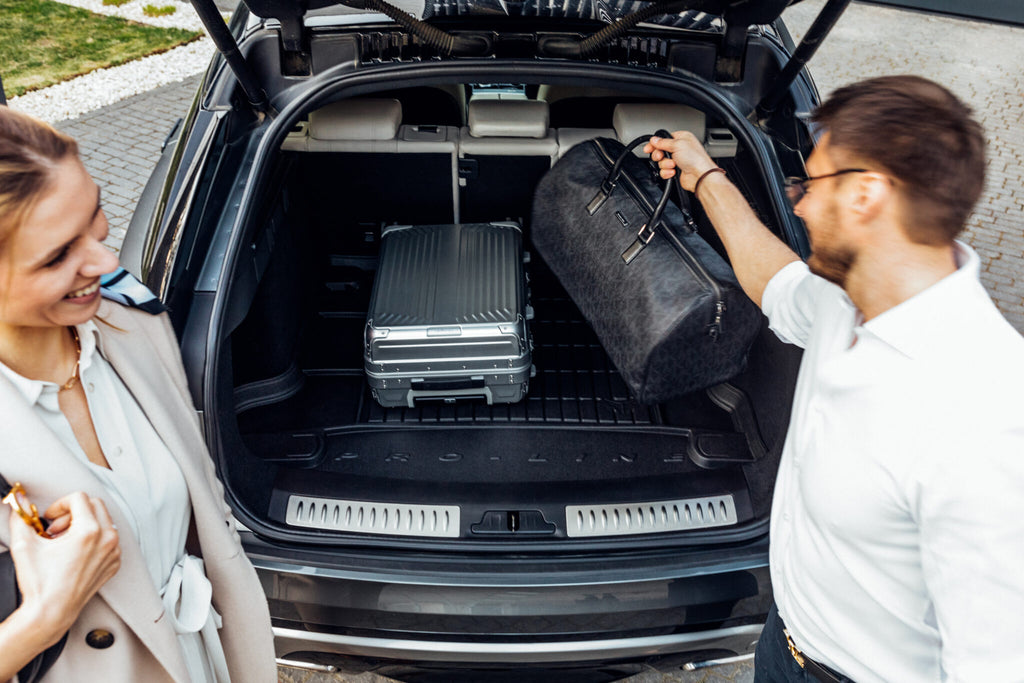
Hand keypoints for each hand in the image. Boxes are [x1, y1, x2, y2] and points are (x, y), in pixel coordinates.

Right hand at [8, 492, 120, 643]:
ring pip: (104, 521)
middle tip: (56, 528)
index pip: (79, 498)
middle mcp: (107, 539)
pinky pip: (108, 539)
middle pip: (95, 505)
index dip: (59, 504)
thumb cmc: (40, 583)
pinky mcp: (114, 562)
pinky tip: (74, 553)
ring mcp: (113, 552)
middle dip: (73, 511)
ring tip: (63, 541)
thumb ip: (21, 518)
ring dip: (84, 524)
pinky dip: (93, 539)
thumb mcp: (24, 545)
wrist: (51, 612)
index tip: (49, 518)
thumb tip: (19, 501)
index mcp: (89, 531)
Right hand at [644, 131, 719, 192]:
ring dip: (665, 165)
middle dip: (659, 155)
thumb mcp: (678, 145)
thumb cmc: (696, 159)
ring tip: (673, 165)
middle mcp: (679, 148)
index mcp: (681, 138)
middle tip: (661, 156)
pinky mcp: (675, 170)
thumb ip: (663, 142)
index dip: (655, 144)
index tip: (648, 148)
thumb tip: (654, 140)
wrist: (700, 176)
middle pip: (660, 151)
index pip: (663, 139)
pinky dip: (667, 172)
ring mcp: (677, 160)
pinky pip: (664, 171)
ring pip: (661, 162)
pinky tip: (673, 172)